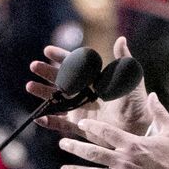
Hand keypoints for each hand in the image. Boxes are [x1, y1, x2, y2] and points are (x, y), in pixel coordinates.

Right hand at [28, 36, 148, 137]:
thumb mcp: (131, 82)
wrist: (139, 129)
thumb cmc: (138, 104)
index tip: (48, 50)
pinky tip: (39, 117)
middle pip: (61, 81)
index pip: (75, 67)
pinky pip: (61, 124)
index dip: (62, 58)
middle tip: (35, 65)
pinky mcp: (80, 127)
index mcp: (95, 82)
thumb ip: (125, 61)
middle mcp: (85, 95)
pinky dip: (50, 122)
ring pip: (57, 100)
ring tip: (30, 86)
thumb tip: (121, 39)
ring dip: (43, 93)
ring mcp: (80, 111)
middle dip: (47, 73)